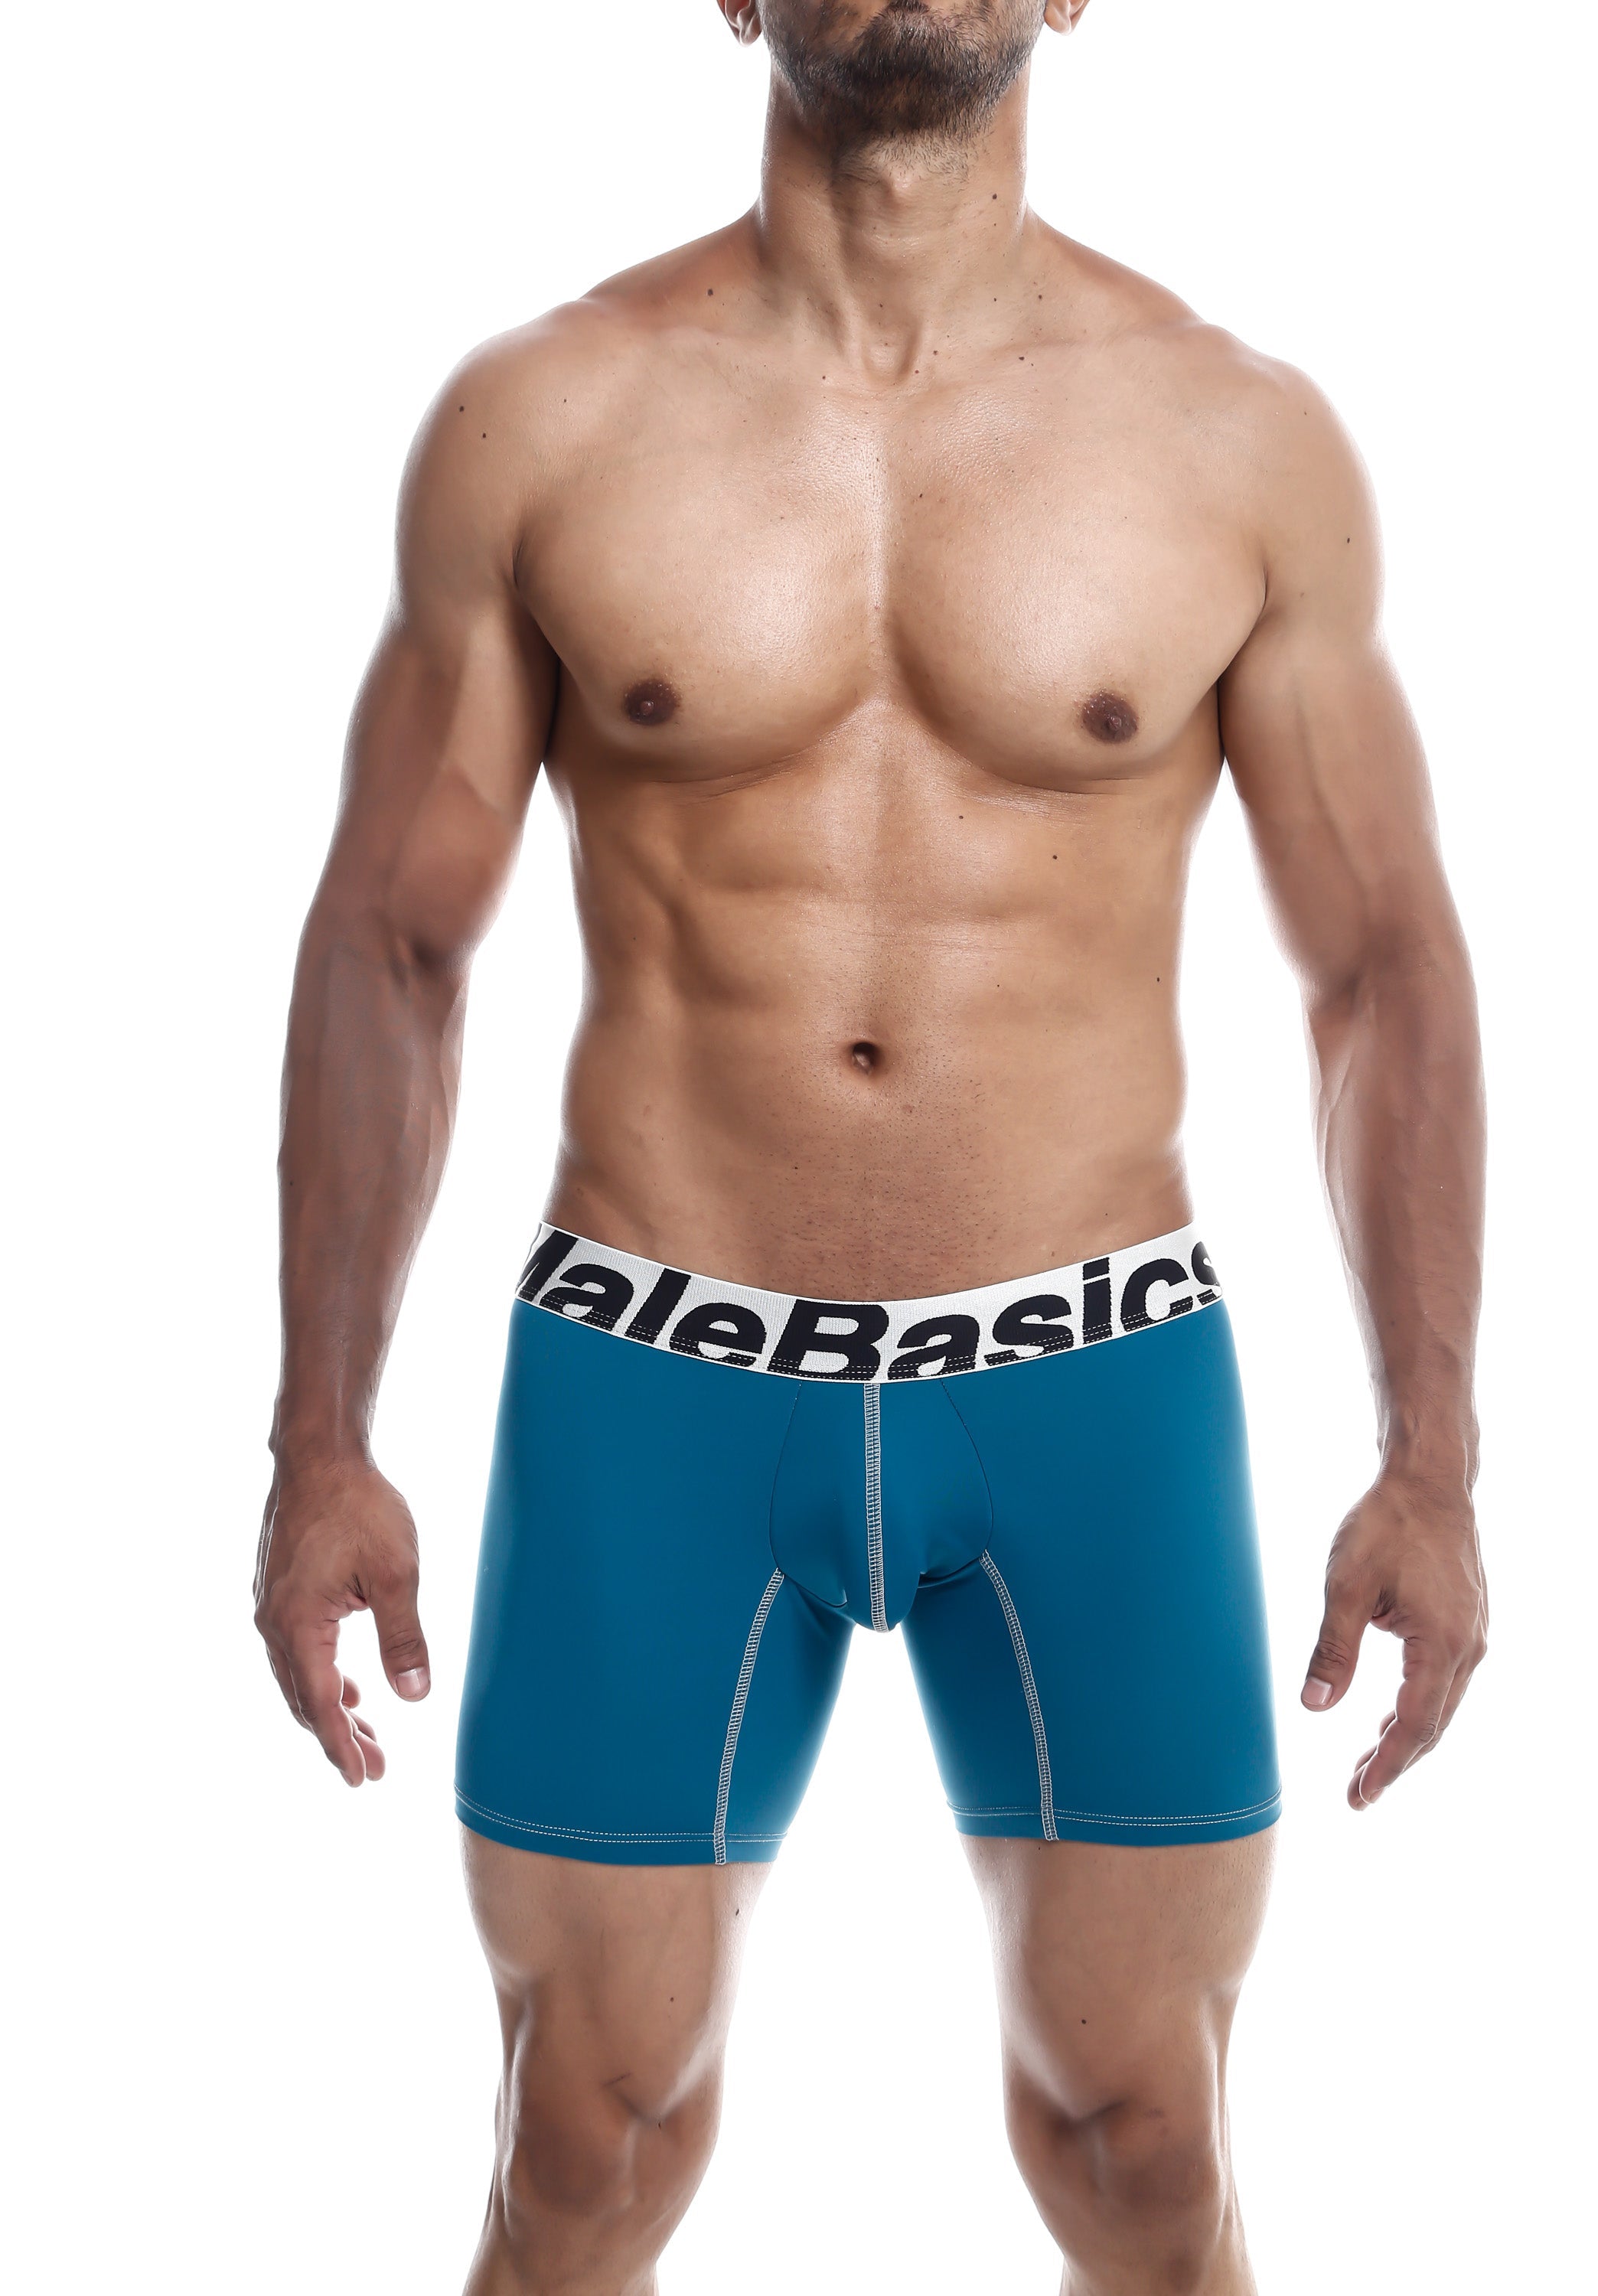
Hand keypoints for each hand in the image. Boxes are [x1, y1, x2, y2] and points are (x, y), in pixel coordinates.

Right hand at [254, 1457, 430, 1784]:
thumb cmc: (360, 1506)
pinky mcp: (278, 1591)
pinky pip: (296, 1651)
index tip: (363, 1779)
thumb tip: (416, 1697)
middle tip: (375, 1768)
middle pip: (304, 1698)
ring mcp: (271, 1606)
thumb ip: (405, 1638)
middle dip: (338, 1736)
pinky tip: (349, 1685)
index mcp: (297, 1625)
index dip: (342, 1746)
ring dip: (331, 1707)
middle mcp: (274, 1622)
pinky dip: (321, 1677)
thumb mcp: (396, 1573)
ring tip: (366, 1734)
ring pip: (299, 1676)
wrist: (320, 1456)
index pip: (320, 1704)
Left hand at [1301, 1469, 1486, 1808]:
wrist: (1428, 1480)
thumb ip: (1333, 1650)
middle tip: (1356, 1792)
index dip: (1386, 1766)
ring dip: (1406, 1735)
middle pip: (1432, 1724)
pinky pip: (1445, 1680)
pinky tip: (1392, 1714)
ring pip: (1441, 1704)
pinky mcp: (1468, 1621)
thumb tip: (1314, 1706)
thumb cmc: (1386, 1525)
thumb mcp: (1346, 1586)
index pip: (1414, 1726)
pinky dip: (1419, 1705)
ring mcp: (1473, 1634)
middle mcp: (1468, 1648)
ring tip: (1369, 1763)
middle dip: (1394, 1761)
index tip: (1358, 1797)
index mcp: (1441, 1645)